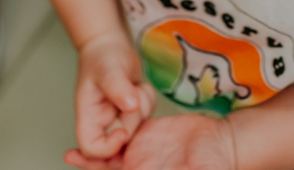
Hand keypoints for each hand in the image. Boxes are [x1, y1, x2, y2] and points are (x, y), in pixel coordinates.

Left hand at [65, 114, 236, 169]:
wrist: (222, 142)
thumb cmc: (214, 162)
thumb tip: (155, 168)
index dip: (102, 169)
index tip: (82, 160)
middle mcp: (141, 167)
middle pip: (109, 168)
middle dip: (91, 165)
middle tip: (71, 156)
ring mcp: (142, 152)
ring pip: (111, 153)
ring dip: (94, 154)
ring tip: (73, 151)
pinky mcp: (147, 135)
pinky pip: (124, 132)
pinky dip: (111, 131)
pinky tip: (99, 127)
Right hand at [72, 32, 157, 158]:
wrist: (110, 46)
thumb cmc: (101, 57)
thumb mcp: (108, 70)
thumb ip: (117, 87)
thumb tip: (131, 105)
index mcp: (88, 118)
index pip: (92, 149)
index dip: (108, 148)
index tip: (123, 131)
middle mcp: (102, 124)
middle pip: (120, 144)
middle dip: (133, 121)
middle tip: (133, 94)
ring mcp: (119, 121)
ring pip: (138, 131)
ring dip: (144, 108)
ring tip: (134, 86)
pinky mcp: (134, 115)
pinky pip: (149, 118)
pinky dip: (150, 102)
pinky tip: (140, 86)